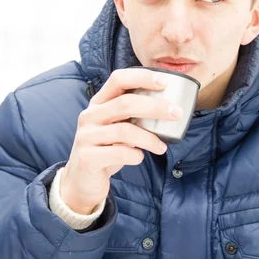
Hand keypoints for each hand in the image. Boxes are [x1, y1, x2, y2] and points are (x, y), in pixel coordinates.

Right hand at [60, 68, 182, 214]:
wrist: (82, 181)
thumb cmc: (106, 149)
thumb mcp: (117, 128)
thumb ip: (134, 116)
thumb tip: (169, 109)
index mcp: (99, 103)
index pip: (118, 79)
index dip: (142, 77)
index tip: (164, 82)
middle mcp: (90, 115)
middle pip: (125, 103)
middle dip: (155, 107)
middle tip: (176, 113)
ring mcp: (86, 136)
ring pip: (124, 131)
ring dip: (149, 138)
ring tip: (162, 147)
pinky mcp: (87, 157)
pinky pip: (119, 153)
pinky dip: (136, 156)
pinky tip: (139, 158)